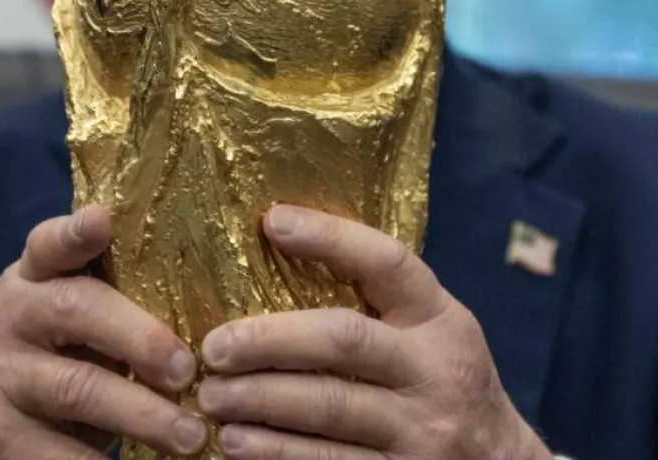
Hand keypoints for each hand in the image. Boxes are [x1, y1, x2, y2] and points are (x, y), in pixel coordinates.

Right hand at [0, 205, 207, 458]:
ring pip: (78, 388)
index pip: (50, 243)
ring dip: (143, 415)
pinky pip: (60, 451)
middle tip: (188, 370)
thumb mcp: (75, 320)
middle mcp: (8, 315)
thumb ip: (117, 295)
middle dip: (141, 338)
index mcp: (33, 278)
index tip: (102, 220)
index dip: (75, 232)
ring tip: (191, 436)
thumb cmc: (58, 359)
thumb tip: (215, 300)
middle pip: (77, 309)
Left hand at [195, 206, 551, 459]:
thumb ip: (380, 304)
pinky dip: (276, 454)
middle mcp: (436, 372)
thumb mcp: (434, 334)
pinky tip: (238, 445)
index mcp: (441, 320)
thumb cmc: (445, 383)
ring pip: (329, 410)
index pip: (388, 263)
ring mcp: (422, 432)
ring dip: (259, 402)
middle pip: (345, 341)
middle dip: (270, 339)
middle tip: (214, 348)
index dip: (331, 237)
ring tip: (211, 399)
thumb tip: (279, 251)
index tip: (273, 221)